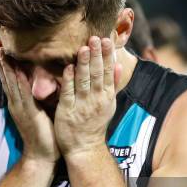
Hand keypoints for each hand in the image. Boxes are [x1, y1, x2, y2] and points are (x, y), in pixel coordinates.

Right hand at [0, 39, 59, 162]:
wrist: (42, 156)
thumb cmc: (45, 135)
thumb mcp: (41, 111)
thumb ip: (41, 97)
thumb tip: (46, 82)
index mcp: (19, 102)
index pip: (10, 77)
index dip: (5, 62)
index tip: (1, 45)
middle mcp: (16, 102)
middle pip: (6, 76)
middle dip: (1, 59)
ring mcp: (20, 108)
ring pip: (10, 82)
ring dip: (5, 65)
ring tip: (0, 49)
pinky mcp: (28, 113)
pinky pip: (22, 93)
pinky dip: (18, 80)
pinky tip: (15, 69)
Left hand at [55, 36, 116, 157]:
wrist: (85, 148)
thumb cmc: (95, 124)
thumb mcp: (109, 105)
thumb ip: (113, 85)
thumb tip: (119, 66)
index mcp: (106, 96)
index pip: (109, 72)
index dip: (107, 55)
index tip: (107, 39)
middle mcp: (96, 99)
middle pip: (98, 74)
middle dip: (97, 55)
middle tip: (96, 38)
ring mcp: (82, 105)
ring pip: (84, 81)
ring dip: (84, 64)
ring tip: (84, 48)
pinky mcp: (67, 110)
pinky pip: (68, 93)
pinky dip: (69, 80)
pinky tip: (68, 68)